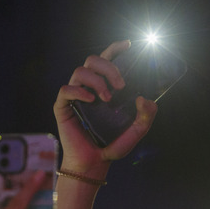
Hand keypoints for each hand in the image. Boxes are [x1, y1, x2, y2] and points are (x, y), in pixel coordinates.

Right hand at [54, 40, 157, 177]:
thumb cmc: (112, 145)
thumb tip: (145, 98)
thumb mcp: (136, 131)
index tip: (128, 45)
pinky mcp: (63, 106)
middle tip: (121, 84)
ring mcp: (75, 96)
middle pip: (93, 60)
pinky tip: (91, 100)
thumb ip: (146, 116)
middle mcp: (88, 87)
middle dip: (109, 67)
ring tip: (107, 99)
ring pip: (80, 71)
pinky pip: (66, 89)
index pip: (107, 60)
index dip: (115, 48)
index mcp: (104, 86)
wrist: (94, 163)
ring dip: (97, 81)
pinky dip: (79, 91)